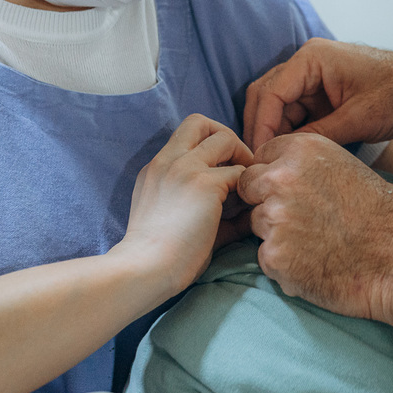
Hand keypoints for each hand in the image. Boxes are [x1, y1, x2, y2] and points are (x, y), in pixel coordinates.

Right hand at [114, 114, 253, 295]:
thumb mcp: (172, 216)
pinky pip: (240, 173)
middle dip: (227, 139)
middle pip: (202, 121)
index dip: (210, 144)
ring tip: (243, 191)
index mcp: (156, 167)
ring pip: (226, 138)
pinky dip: (248, 189)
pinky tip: (244, 213)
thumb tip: (245, 208)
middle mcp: (168, 160)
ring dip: (242, 160)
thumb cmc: (157, 256)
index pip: (186, 133)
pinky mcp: (205, 184)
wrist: (144, 270)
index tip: (222, 171)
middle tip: (238, 170)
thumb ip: (202, 202)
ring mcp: (185, 168)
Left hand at [238, 132, 392, 322]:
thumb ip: (302, 165)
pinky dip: (286, 265)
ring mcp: (274, 218)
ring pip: (257, 224)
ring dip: (278, 235)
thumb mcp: (344, 167)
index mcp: (301, 149)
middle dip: (266, 202)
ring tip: (318, 243)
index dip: (273, 177)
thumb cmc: (382, 214)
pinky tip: (317, 264)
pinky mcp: (274, 256)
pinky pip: (266, 258)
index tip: (293, 192)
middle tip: (303, 220)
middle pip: (248, 189)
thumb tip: (271, 174)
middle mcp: (280, 178)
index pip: (259, 158)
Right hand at [243, 39, 392, 151]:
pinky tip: (293, 155)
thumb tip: (285, 156)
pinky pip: (299, 111)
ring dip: (277, 132)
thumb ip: (318, 136)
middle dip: (262, 129)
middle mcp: (309, 62)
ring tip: (275, 164)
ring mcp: (316, 76)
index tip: (258, 159)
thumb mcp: (359, 120)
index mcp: (312, 58)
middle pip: (268, 96)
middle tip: (259, 164)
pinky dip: (293, 131)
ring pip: (280, 106)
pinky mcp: (326, 91)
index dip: (260, 128)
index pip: (270, 93)